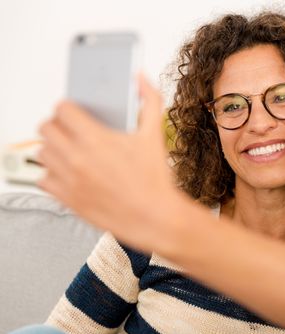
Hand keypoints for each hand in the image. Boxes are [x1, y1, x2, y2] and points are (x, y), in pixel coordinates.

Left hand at [38, 75, 180, 251]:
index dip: (69, 106)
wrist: (155, 218)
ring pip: (42, 152)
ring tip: (70, 149)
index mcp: (96, 138)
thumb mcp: (155, 135)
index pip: (62, 109)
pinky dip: (51, 173)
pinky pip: (43, 178)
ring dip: (53, 147)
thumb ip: (149, 100)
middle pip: (46, 128)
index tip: (75, 111)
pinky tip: (69, 172)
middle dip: (58, 125)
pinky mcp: (67, 199)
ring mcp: (69, 180)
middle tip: (72, 129)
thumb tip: (140, 78)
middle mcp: (77, 158)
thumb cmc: (155, 180)